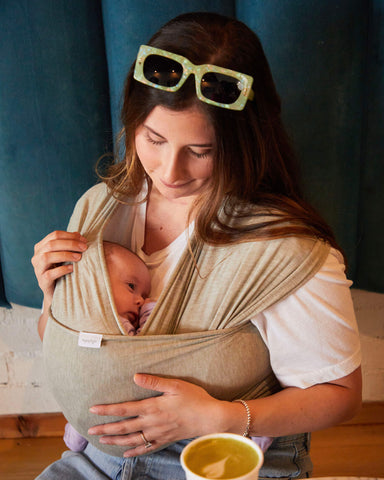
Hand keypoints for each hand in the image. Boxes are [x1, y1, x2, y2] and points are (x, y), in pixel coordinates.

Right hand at [31, 230, 86, 304]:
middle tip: (84, 248)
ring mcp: (38, 269)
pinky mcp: (42, 281)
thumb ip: (69, 244)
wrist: (57, 291)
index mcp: (41, 246)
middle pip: (51, 244)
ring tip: (79, 257)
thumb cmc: (62, 269)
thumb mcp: (65, 255)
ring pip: (47, 257)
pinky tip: (72, 268)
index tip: (84, 240)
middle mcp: (37, 256)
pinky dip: (62, 270)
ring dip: (65, 255)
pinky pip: (50, 274)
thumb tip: (79, 234)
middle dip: (70, 244)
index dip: (70, 236)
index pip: (55, 235)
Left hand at [88, 374, 227, 456]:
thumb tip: (135, 377)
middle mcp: (152, 423)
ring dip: (115, 441)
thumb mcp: (175, 385)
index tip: (93, 410)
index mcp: (152, 407)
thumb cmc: (194, 398)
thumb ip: (154, 382)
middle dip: (105, 429)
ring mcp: (157, 434)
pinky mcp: (164, 440)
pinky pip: (146, 449)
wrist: (209, 418)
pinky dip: (134, 452)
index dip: (107, 410)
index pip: (124, 409)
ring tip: (102, 441)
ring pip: (132, 440)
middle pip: (123, 428)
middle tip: (90, 431)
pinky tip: (125, 453)